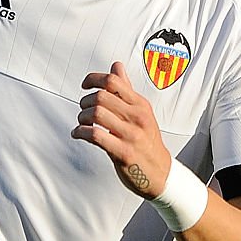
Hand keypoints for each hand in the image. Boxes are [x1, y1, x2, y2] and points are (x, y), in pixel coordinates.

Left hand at [71, 61, 171, 197]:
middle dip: (85, 102)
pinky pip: (95, 135)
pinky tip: (79, 134)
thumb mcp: (142, 112)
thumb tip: (116, 66)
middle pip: (101, 96)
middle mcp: (137, 117)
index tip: (85, 85)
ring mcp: (131, 135)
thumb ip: (126, 90)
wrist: (161, 173)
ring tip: (82, 122)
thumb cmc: (148, 143)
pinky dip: (81, 132)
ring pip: (96, 114)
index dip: (94, 79)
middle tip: (83, 109)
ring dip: (82, 117)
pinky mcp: (123, 152)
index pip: (114, 81)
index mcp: (141, 105)